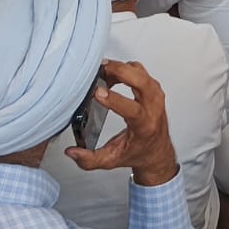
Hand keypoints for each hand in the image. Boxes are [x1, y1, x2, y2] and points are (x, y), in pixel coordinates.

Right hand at [66, 60, 180, 185]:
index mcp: (144, 126)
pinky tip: (111, 75)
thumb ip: (90, 160)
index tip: (97, 92)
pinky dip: (124, 69)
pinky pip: (140, 71)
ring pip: (140, 72)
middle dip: (119, 71)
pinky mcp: (154, 87)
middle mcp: (153, 107)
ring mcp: (155, 95)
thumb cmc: (138, 151)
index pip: (132, 109)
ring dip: (120, 68)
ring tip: (102, 74)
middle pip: (141, 81)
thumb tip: (72, 152)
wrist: (157, 150)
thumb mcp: (112, 160)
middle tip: (100, 71)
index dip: (114, 99)